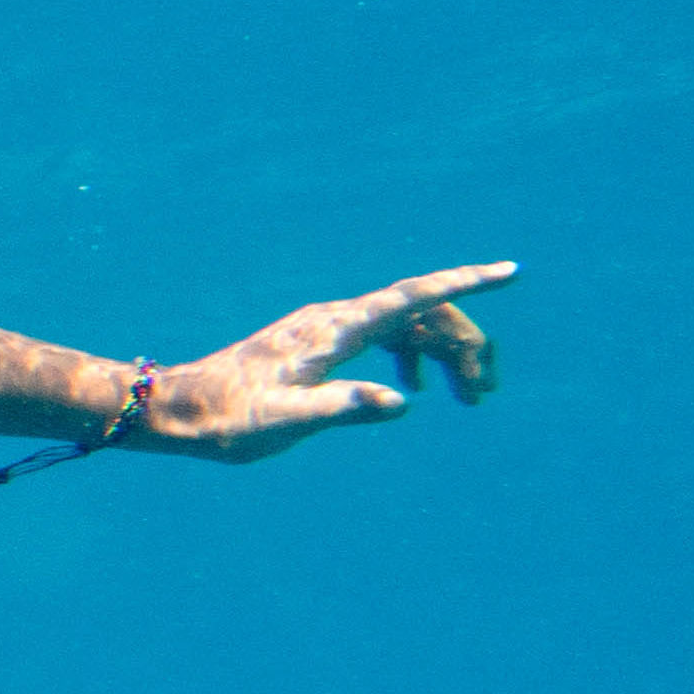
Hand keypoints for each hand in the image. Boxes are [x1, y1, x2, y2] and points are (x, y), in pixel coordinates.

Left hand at [136, 261, 516, 461]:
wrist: (182, 410)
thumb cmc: (232, 419)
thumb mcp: (288, 420)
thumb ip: (342, 407)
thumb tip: (400, 402)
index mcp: (336, 329)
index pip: (414, 296)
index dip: (466, 283)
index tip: (511, 272)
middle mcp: (335, 319)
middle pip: (421, 312)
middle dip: (464, 343)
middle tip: (482, 393)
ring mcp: (325, 328)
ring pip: (404, 324)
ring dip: (442, 352)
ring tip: (467, 397)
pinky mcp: (316, 344)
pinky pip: (380, 335)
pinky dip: (410, 354)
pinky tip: (411, 388)